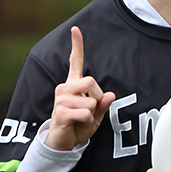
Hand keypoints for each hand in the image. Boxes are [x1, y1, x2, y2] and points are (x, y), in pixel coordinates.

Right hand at [45, 26, 114, 150]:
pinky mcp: (60, 111)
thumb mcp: (96, 116)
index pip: (75, 62)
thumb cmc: (79, 125)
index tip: (75, 29)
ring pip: (90, 100)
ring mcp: (61, 99)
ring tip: (81, 119)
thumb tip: (110, 94)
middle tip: (90, 109)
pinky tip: (77, 124)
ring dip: (91, 114)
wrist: (64, 142)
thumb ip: (103, 104)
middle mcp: (65, 88)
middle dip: (97, 97)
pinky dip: (87, 121)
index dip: (76, 46)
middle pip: (91, 81)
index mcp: (73, 85)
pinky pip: (85, 113)